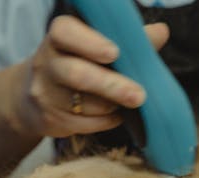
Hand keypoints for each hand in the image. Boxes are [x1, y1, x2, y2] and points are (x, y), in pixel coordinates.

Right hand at [10, 15, 169, 138]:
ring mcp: (46, 92)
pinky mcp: (50, 118)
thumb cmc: (79, 62)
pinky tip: (116, 115)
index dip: (90, 43)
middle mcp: (47, 62)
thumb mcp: (97, 46)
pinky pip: (83, 124)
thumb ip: (127, 40)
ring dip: (112, 106)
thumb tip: (161, 32)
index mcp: (60, 37)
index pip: (67, 33)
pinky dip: (106, 121)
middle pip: (78, 74)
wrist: (37, 95)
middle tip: (139, 96)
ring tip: (129, 103)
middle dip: (111, 86)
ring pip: (84, 104)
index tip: (115, 53)